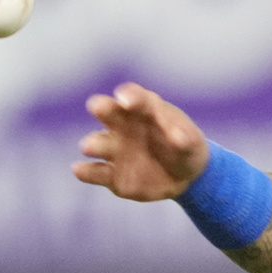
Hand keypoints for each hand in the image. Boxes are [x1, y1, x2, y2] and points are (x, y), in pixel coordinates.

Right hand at [74, 83, 210, 200]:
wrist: (184, 176)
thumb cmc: (185, 148)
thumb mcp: (192, 142)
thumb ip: (184, 138)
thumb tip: (178, 137)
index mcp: (143, 109)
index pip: (134, 96)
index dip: (130, 96)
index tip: (128, 100)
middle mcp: (122, 125)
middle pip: (108, 111)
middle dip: (102, 108)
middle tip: (98, 107)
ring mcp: (114, 149)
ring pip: (97, 142)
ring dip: (93, 143)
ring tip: (89, 147)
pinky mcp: (111, 175)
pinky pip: (95, 172)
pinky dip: (86, 171)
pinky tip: (80, 170)